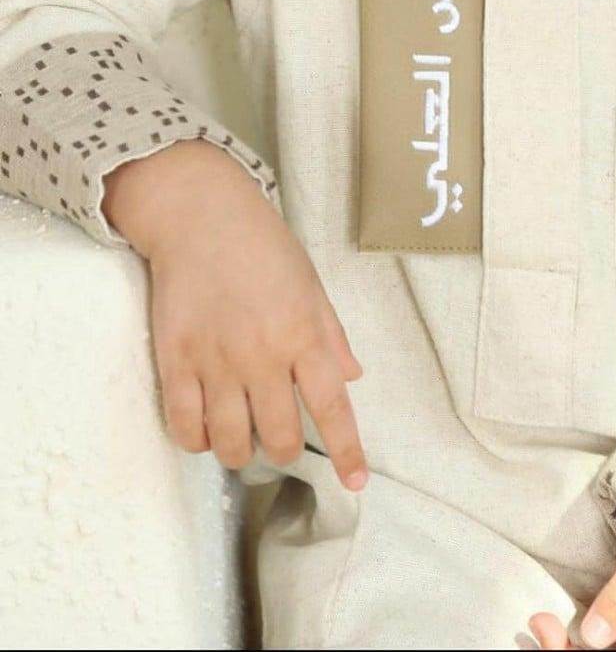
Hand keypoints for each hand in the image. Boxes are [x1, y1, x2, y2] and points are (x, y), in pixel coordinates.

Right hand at [102, 138, 368, 490]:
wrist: (201, 217)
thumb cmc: (264, 247)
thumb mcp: (312, 286)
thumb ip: (331, 336)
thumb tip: (352, 377)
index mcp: (304, 335)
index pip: (333, 407)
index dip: (346, 451)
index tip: (355, 481)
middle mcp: (263, 356)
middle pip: (279, 435)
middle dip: (284, 450)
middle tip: (282, 439)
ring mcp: (216, 361)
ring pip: (230, 441)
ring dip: (241, 452)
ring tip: (243, 439)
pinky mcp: (175, 360)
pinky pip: (185, 424)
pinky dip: (197, 440)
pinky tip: (206, 431)